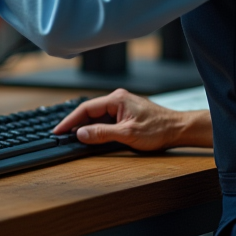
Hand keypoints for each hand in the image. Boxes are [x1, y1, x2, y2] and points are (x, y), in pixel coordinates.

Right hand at [52, 89, 212, 150]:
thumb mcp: (127, 134)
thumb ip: (102, 133)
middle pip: (90, 111)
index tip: (58, 131)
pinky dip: (96, 127)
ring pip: (97, 116)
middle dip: (75, 123)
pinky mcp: (126, 114)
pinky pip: (106, 119)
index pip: (86, 108)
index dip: (70, 120)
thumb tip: (81, 133)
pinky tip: (91, 136)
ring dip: (86, 126)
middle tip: (60, 135)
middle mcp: (118, 99)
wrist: (178, 129)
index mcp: (116, 99)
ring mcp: (122, 106)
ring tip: (72, 137)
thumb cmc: (158, 129)